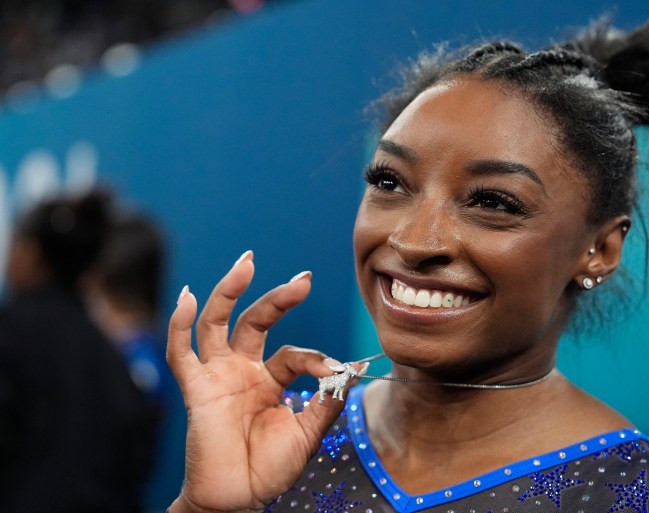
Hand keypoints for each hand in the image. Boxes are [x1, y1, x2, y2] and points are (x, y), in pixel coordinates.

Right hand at [166, 252, 354, 512]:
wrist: (238, 499)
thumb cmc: (270, 469)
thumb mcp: (308, 433)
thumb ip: (327, 400)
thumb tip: (352, 368)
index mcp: (270, 379)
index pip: (295, 352)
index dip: (316, 357)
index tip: (335, 369)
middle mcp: (242, 369)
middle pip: (256, 320)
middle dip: (278, 298)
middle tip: (304, 279)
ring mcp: (218, 375)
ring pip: (216, 323)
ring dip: (229, 291)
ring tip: (246, 263)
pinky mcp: (196, 389)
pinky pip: (180, 353)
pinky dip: (179, 325)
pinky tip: (186, 298)